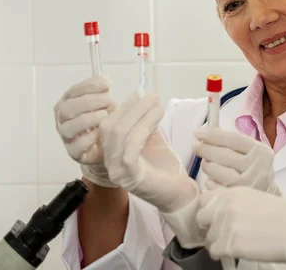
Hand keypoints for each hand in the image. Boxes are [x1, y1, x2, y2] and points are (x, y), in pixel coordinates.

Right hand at [54, 76, 115, 186]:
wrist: (109, 147)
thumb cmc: (104, 122)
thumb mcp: (105, 105)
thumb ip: (103, 94)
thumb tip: (106, 81)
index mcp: (69, 103)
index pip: (73, 91)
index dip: (89, 85)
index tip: (106, 82)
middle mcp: (63, 119)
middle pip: (68, 108)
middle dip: (89, 101)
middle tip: (108, 99)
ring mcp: (66, 136)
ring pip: (69, 126)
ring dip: (88, 118)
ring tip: (104, 115)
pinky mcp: (73, 152)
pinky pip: (76, 146)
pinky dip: (88, 139)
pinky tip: (100, 133)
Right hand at [99, 92, 203, 246]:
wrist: (178, 193)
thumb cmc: (165, 166)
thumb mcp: (151, 138)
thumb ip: (143, 121)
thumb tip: (141, 97)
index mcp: (111, 152)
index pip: (107, 125)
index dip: (122, 107)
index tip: (139, 93)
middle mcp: (110, 163)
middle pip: (110, 127)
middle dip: (132, 108)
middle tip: (151, 96)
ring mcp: (117, 171)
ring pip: (120, 135)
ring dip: (140, 115)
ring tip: (157, 105)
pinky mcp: (130, 177)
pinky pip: (130, 148)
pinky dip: (143, 128)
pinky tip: (156, 119)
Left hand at [194, 127, 280, 194]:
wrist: (265, 195)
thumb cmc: (251, 168)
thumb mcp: (249, 152)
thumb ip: (231, 141)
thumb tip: (205, 132)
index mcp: (262, 152)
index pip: (234, 139)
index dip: (213, 134)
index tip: (198, 132)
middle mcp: (259, 168)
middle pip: (224, 155)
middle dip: (206, 149)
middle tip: (196, 146)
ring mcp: (249, 186)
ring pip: (217, 171)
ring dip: (207, 166)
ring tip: (206, 165)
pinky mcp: (238, 199)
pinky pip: (215, 188)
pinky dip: (210, 182)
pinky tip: (213, 180)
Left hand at [196, 187, 285, 266]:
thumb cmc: (281, 215)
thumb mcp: (254, 197)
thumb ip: (233, 201)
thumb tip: (216, 210)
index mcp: (233, 192)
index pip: (204, 199)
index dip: (209, 210)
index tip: (216, 217)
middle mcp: (226, 206)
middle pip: (201, 218)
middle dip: (209, 226)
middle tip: (223, 232)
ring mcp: (227, 224)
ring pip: (208, 238)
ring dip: (219, 242)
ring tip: (237, 242)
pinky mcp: (230, 243)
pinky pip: (214, 251)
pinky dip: (223, 253)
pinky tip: (237, 250)